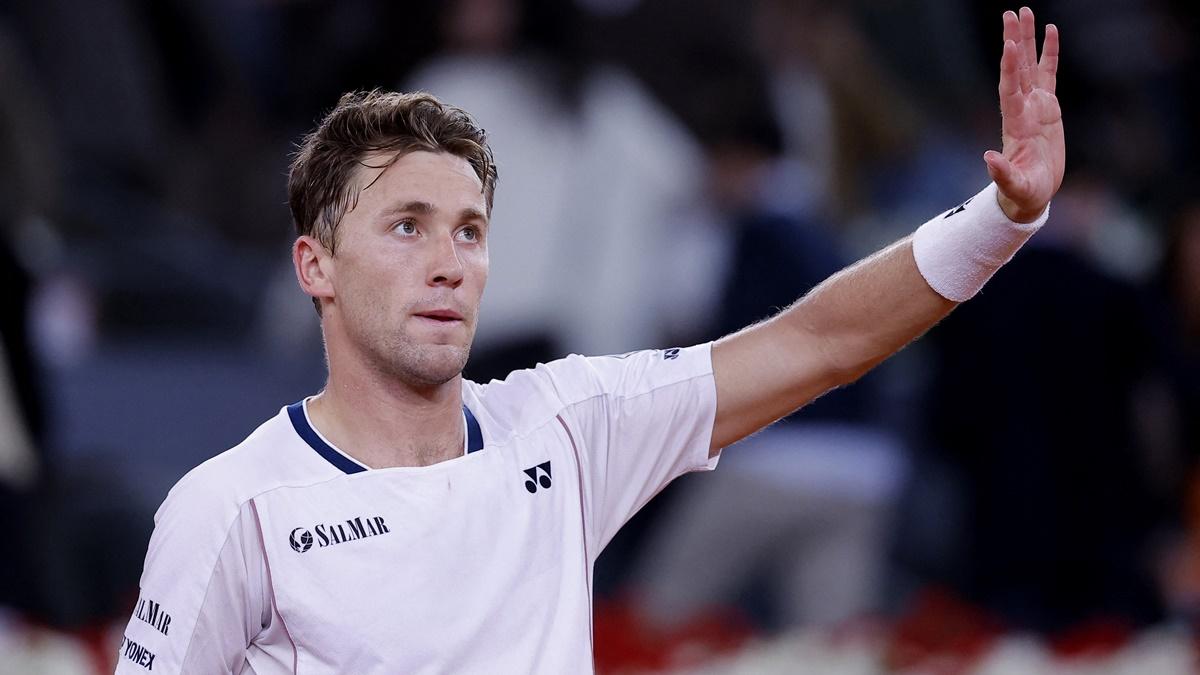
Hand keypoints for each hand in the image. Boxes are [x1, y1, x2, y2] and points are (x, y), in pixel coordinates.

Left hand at [985, 7, 1063, 222]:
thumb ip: (1002, 174)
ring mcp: (1035, 105)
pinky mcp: (1048, 107)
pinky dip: (1050, 52)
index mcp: (1015, 125)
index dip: (1010, 69)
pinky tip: (1051, 31)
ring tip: (1025, 12)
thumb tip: (987, 158)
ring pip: (1031, 65)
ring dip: (1028, 39)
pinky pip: (1050, 73)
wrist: (1029, 195)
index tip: (1008, 46)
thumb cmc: (1023, 193)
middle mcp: (1022, 109)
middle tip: (1012, 13)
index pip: (1011, 90)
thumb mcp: (1014, 187)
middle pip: (1018, 69)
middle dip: (1015, 41)